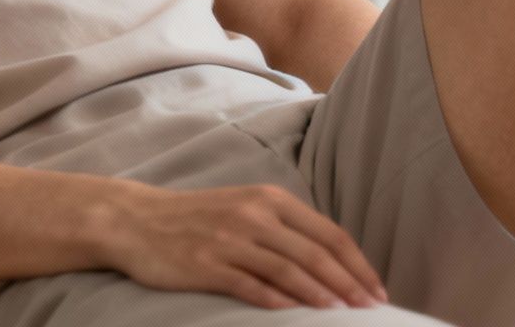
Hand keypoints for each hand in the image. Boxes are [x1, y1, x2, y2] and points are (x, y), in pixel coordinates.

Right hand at [104, 182, 390, 310]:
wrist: (137, 220)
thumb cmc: (197, 219)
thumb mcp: (245, 209)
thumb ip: (284, 229)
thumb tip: (330, 263)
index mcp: (269, 199)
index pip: (328, 233)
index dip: (358, 264)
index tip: (377, 289)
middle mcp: (254, 215)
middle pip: (314, 253)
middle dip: (349, 284)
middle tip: (372, 309)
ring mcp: (230, 239)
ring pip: (289, 269)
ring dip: (321, 295)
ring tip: (344, 315)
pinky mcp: (206, 263)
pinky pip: (250, 285)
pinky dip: (278, 301)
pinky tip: (297, 315)